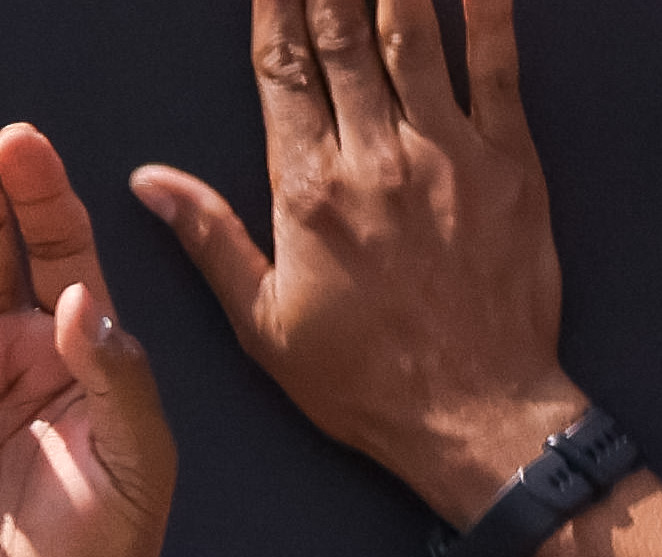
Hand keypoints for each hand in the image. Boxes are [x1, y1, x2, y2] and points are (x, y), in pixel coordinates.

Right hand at [132, 0, 584, 522]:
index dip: (273, 11)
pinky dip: (488, 9)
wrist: (471, 410)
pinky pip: (499, 64)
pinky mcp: (511, 159)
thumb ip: (210, 238)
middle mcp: (375, 160)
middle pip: (344, 38)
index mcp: (307, 196)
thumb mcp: (261, 323)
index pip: (283, 75)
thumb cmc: (362, 379)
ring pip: (416, 34)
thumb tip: (150, 182)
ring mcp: (449, 153)